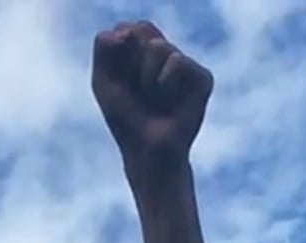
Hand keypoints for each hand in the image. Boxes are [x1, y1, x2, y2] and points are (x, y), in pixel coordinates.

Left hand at [92, 21, 212, 186]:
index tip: (120, 81)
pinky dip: (166, 83)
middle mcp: (166, 54)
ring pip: (158, 46)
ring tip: (153, 97)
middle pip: (142, 29)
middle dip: (130, 63)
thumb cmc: (125, 119)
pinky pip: (178, 61)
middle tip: (136, 90)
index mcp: (142, 51)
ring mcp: (185, 64)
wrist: (148, 151)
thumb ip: (104, 47)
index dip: (118, 54)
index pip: (127, 28)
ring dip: (146, 76)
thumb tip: (128, 29)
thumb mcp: (103, 81)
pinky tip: (171, 101)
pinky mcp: (202, 77)